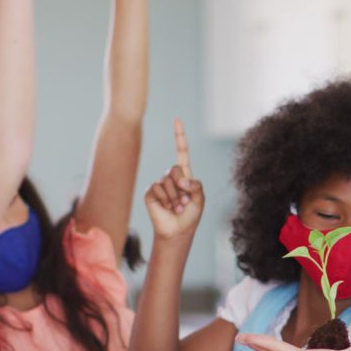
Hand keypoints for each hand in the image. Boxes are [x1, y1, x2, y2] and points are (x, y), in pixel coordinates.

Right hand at [145, 119, 204, 239]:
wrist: (178, 230)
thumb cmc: (190, 215)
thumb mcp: (200, 199)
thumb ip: (196, 185)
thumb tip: (181, 179)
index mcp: (185, 175)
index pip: (181, 152)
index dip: (179, 136)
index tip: (176, 120)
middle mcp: (171, 176)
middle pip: (176, 169)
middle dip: (182, 187)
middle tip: (185, 202)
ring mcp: (160, 183)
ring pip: (167, 181)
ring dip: (175, 198)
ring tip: (177, 208)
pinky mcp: (151, 192)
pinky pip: (157, 189)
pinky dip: (165, 200)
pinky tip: (167, 208)